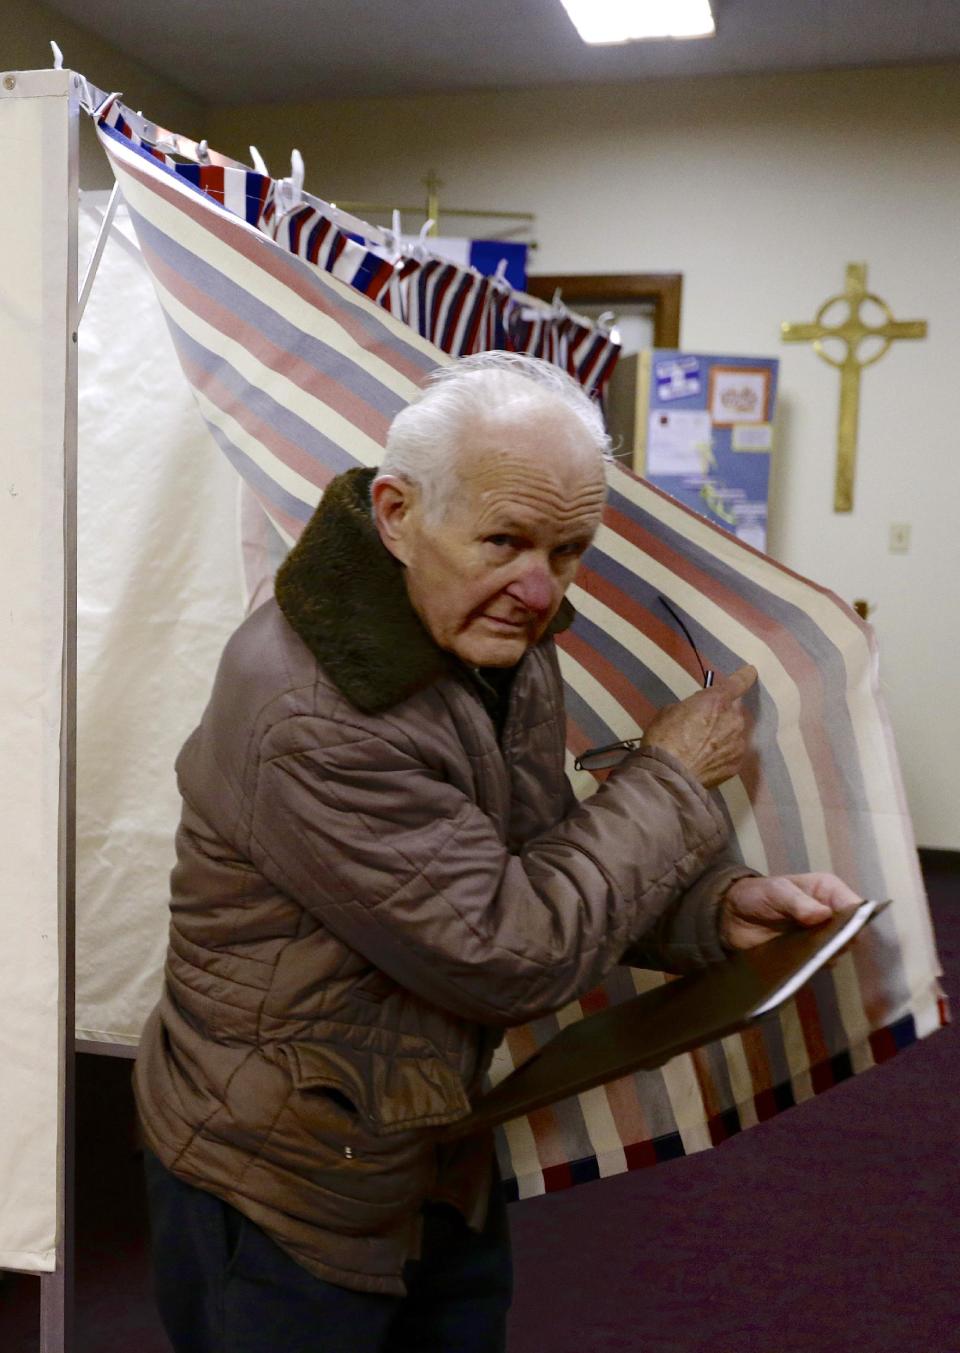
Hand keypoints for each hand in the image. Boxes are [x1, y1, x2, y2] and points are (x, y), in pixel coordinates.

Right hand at [641, 664, 756, 788]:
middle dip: (723, 714)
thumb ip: (691, 707)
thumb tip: (695, 714)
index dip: (745, 676)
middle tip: (704, 725)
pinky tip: (708, 761)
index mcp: (716, 700)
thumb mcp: (670, 711)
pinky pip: (732, 752)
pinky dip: (723, 754)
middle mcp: (734, 719)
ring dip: (724, 735)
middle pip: (734, 711)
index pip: (738, 682)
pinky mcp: (737, 763)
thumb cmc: (664, 738)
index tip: (751, 672)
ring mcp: (738, 742)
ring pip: (735, 732)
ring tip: (704, 748)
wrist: (669, 774)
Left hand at [719, 872, 862, 950]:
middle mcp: (831, 915)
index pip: (856, 906)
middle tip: (823, 944)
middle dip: (841, 939)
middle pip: (851, 932)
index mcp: (828, 891)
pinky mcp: (809, 956)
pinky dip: (814, 965)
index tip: (845, 931)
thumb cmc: (757, 895)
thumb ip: (797, 902)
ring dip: (826, 954)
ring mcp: (821, 938)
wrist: (732, 917)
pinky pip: (820, 964)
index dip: (856, 919)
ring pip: (837, 950)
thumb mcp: (776, 891)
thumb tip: (823, 915)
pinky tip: (802, 963)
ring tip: (807, 953)